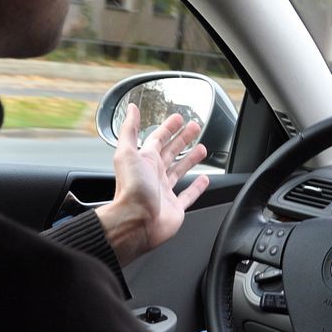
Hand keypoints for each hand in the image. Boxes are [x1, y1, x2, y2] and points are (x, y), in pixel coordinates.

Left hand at [95, 103, 210, 265]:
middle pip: (171, 153)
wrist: (136, 222)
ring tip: (202, 149)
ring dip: (191, 159)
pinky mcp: (175, 208)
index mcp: (144, 161)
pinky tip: (204, 179)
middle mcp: (154, 175)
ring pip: (180, 171)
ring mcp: (165, 192)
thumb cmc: (131, 189)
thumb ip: (129, 130)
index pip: (157, 139)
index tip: (178, 118)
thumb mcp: (127, 153)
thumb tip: (131, 108)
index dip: (168, 128)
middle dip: (183, 139)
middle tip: (194, 128)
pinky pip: (188, 195)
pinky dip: (197, 187)